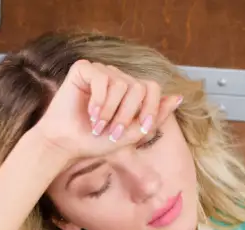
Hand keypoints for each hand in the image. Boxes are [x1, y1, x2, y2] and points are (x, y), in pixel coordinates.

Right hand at [32, 60, 181, 162]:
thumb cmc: (94, 142)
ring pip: (121, 84)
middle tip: (111, 133)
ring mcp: (101, 72)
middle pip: (138, 87)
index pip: (152, 89)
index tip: (138, 130)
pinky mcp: (84, 69)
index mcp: (129, 92)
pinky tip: (89, 113)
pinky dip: (98, 100)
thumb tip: (179, 97)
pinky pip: (101, 77)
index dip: (150, 109)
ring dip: (110, 111)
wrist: (65, 144)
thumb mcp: (129, 136)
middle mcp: (117, 78)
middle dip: (127, 115)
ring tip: (97, 126)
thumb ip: (153, 119)